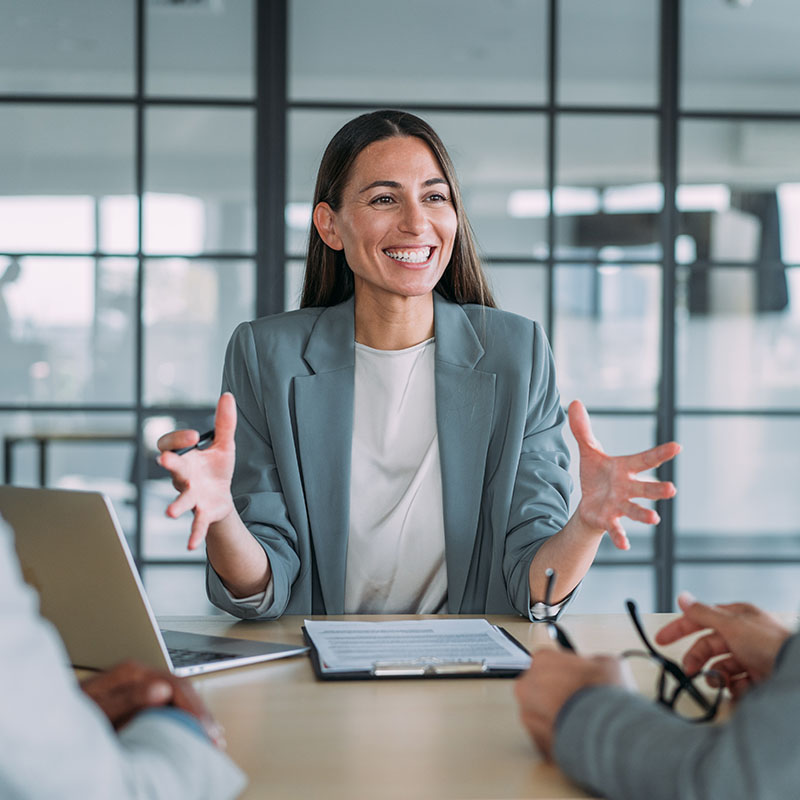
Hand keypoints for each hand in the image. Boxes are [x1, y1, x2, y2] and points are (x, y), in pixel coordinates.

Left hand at [80, 661, 224, 746]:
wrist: (47, 719)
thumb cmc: (67, 716)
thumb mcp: (99, 708)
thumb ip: (129, 697)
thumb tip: (162, 689)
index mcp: (133, 673)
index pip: (177, 685)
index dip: (194, 709)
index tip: (204, 731)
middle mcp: (139, 676)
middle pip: (183, 689)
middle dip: (201, 714)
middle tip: (215, 739)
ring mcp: (139, 686)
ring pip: (178, 697)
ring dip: (195, 717)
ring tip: (210, 738)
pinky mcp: (136, 699)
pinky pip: (168, 705)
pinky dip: (183, 719)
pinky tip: (192, 732)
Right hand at [157, 392, 236, 549]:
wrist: (222, 497)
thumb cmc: (216, 469)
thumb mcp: (224, 445)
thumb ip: (224, 423)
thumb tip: (228, 395)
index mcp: (185, 458)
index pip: (169, 445)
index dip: (178, 439)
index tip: (194, 436)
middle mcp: (183, 477)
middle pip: (173, 469)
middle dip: (169, 464)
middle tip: (164, 460)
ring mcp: (191, 496)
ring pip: (181, 500)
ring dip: (176, 506)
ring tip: (171, 513)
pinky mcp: (202, 513)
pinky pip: (196, 524)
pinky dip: (193, 534)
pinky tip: (190, 545)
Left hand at [515, 650, 632, 760]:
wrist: (606, 732)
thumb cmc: (603, 695)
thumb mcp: (607, 663)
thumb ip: (592, 662)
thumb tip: (596, 666)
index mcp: (542, 660)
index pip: (550, 661)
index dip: (567, 671)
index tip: (576, 678)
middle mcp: (528, 685)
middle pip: (542, 686)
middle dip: (558, 692)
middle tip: (580, 700)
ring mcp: (528, 714)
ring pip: (541, 711)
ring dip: (557, 714)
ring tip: (581, 720)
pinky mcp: (534, 739)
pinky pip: (546, 734)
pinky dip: (559, 734)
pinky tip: (577, 735)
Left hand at [568, 399, 680, 549]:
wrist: (589, 504)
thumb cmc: (597, 477)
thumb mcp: (589, 452)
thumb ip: (583, 430)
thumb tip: (574, 402)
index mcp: (625, 469)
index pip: (645, 459)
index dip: (660, 453)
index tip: (677, 446)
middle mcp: (628, 488)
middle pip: (645, 488)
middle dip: (657, 489)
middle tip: (672, 489)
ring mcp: (620, 506)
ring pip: (635, 510)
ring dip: (645, 514)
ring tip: (655, 519)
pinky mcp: (609, 520)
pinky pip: (616, 529)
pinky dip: (620, 537)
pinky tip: (625, 545)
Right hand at [655, 592, 791, 698]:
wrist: (796, 673)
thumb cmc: (770, 643)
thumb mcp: (731, 624)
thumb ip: (703, 613)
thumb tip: (682, 597)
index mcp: (736, 617)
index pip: (700, 619)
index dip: (679, 628)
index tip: (662, 639)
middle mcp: (743, 636)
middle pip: (708, 646)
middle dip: (697, 659)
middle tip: (689, 670)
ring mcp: (751, 657)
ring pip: (721, 667)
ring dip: (717, 676)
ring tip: (720, 683)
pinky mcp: (759, 679)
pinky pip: (737, 684)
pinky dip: (735, 688)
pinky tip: (741, 688)